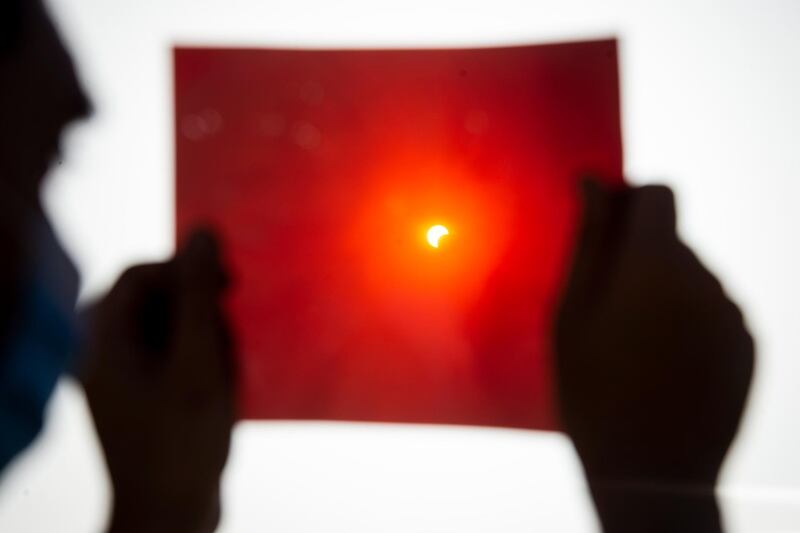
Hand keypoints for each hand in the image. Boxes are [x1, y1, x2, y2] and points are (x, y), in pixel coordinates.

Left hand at [80, 230, 234, 532]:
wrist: (169, 516)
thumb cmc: (183, 442)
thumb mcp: (199, 361)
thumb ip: (198, 295)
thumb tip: (202, 233)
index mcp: (103, 341)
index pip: (137, 275)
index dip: (182, 269)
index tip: (225, 284)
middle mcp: (102, 355)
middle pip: (148, 299)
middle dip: (195, 305)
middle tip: (230, 324)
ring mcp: (118, 379)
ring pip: (161, 328)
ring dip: (200, 332)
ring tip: (228, 358)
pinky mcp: (138, 398)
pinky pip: (166, 355)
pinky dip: (196, 356)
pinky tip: (222, 378)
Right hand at [555, 182, 753, 532]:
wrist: (651, 476)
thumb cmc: (592, 393)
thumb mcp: (570, 315)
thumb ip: (586, 240)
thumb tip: (592, 181)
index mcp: (656, 264)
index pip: (660, 194)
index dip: (632, 204)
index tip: (608, 237)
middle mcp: (705, 278)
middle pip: (674, 240)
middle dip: (642, 258)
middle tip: (609, 311)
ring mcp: (733, 315)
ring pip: (695, 277)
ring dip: (667, 292)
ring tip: (637, 346)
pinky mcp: (750, 347)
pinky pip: (715, 312)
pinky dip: (691, 323)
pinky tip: (666, 366)